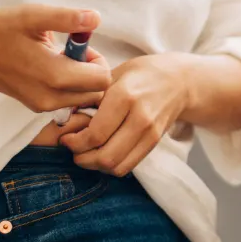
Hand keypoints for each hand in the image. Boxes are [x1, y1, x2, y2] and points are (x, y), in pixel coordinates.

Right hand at [0, 5, 112, 112]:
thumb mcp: (36, 16)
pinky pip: (64, 102)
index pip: (103, 80)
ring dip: (79, 80)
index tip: (79, 46)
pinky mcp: (32, 106)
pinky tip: (46, 68)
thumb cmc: (3, 28)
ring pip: (80, 99)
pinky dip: (66, 87)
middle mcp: (50, 99)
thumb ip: (68, 18)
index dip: (98, 60)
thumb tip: (96, 18)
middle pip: (95, 93)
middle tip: (70, 52)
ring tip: (57, 59)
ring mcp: (40, 106)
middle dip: (92, 72)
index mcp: (55, 76)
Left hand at [59, 53, 191, 175]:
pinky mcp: (154, 143)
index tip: (66, 138)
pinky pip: (128, 166)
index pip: (95, 134)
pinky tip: (104, 153)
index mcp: (124, 97)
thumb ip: (88, 98)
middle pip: (105, 156)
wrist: (178, 80)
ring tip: (87, 153)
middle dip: (82, 158)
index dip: (75, 143)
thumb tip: (62, 120)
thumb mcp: (111, 76)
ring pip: (116, 166)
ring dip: (96, 165)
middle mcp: (139, 117)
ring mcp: (150, 132)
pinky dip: (111, 166)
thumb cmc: (139, 75)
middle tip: (74, 149)